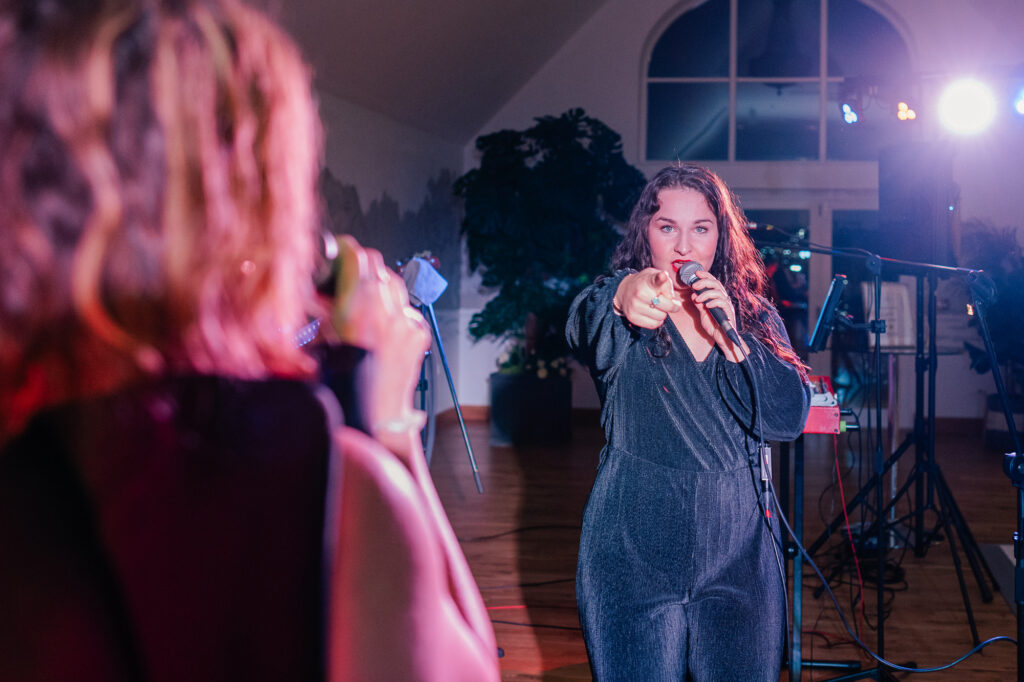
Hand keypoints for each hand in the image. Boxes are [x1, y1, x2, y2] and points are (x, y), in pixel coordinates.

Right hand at [329, 236, 430, 447]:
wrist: (373, 420)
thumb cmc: (340, 388)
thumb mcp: (318, 340)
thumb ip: (320, 308)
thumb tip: (317, 289)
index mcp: (358, 305)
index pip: (356, 255)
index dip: (342, 252)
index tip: (335, 255)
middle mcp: (387, 308)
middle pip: (377, 265)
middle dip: (359, 269)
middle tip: (342, 283)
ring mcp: (407, 320)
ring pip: (394, 284)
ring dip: (376, 288)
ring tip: (360, 308)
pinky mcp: (419, 333)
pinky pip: (405, 309)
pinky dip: (392, 312)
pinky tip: (378, 331)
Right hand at [613, 269, 681, 328]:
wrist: (625, 290)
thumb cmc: (646, 284)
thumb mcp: (656, 276)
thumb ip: (666, 285)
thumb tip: (671, 300)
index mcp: (648, 281)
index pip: (656, 280)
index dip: (661, 277)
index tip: (663, 275)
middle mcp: (640, 293)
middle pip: (667, 306)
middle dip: (672, 306)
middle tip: (670, 302)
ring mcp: (635, 306)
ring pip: (661, 317)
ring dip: (663, 313)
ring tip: (656, 306)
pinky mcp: (633, 317)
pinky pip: (654, 324)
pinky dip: (657, 321)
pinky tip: (652, 313)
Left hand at [688, 269, 748, 359]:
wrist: (722, 339)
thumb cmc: (713, 326)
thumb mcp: (703, 313)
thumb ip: (699, 304)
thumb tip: (693, 294)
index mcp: (717, 297)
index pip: (713, 282)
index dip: (706, 276)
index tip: (696, 273)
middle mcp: (724, 299)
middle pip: (716, 284)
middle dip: (704, 282)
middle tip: (694, 285)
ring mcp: (727, 306)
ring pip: (719, 293)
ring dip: (706, 293)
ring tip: (698, 299)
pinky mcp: (729, 314)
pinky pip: (723, 304)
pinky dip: (714, 302)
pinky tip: (707, 305)